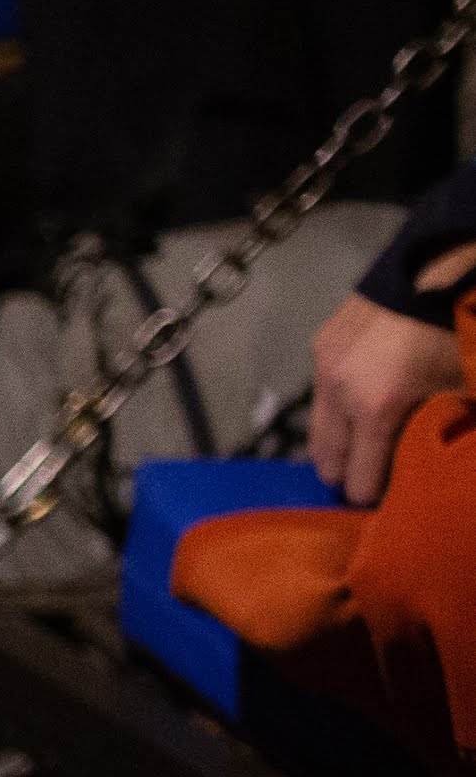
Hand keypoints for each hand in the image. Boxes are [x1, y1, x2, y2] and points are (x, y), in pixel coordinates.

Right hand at [311, 288, 463, 503]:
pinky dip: (337, 408)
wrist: (436, 273)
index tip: (379, 503)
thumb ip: (436, 430)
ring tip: (356, 449)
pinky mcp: (321, 346)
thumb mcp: (459, 390)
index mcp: (376, 409)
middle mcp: (340, 393)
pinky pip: (321, 393)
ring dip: (336, 443)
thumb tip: (426, 461)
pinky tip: (356, 405)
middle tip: (362, 482)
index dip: (369, 495)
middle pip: (326, 457)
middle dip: (344, 474)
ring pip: (318, 427)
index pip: (359, 475)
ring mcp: (324, 367)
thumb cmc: (454, 336)